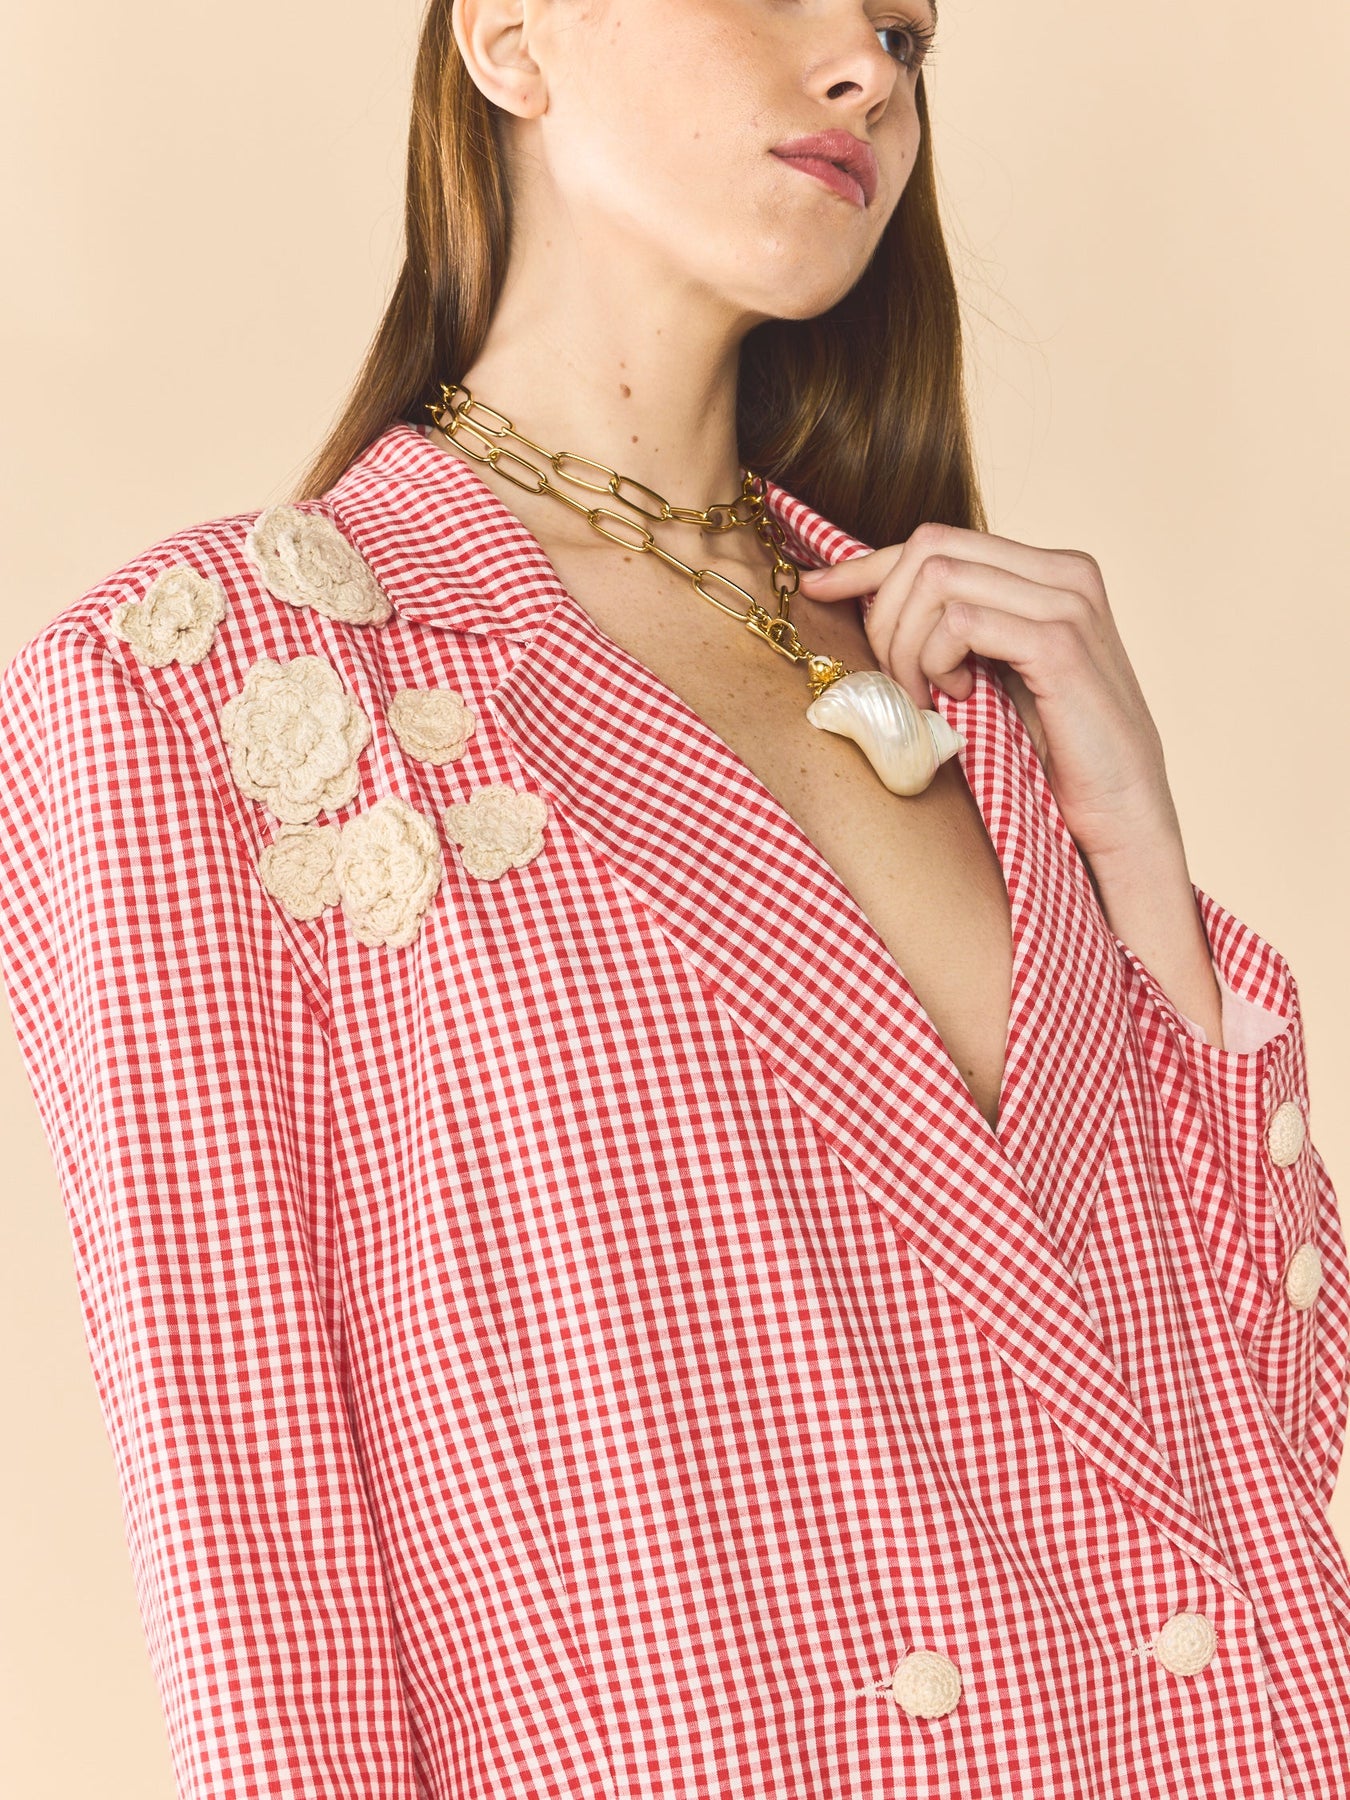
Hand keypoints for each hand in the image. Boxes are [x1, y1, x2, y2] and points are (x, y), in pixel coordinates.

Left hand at [797, 522, 1181, 867]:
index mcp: (1051, 573)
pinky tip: (955, 699)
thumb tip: (869, 602)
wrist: (1120, 817)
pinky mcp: (1060, 644)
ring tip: (926, 696)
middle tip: (895, 681)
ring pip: (937, 579)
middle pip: (930, 548)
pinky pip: (960, 620)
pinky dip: (936, 660)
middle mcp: (1065, 573)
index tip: (818, 589)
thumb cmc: (1056, 756)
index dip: (868, 564)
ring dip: (907, 644)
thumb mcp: (996, 676)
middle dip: (886, 613)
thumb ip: (957, 631)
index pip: (940, 541)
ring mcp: (1068, 603)